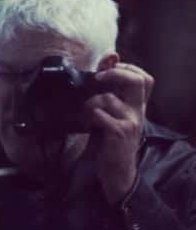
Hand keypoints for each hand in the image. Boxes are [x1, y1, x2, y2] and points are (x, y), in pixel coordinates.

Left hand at [84, 62, 154, 203]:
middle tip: (97, 79)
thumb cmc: (109, 137)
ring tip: (85, 112)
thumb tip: (108, 59)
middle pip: (137, 81)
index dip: (126, 66)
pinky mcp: (120, 132)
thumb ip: (111, 88)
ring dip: (89, 102)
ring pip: (108, 98)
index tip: (107, 66)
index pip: (144, 77)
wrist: (116, 170)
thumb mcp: (112, 111)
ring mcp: (131, 122)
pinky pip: (100, 114)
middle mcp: (137, 110)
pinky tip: (87, 124)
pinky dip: (89, 116)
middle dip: (114, 73)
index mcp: (136, 104)